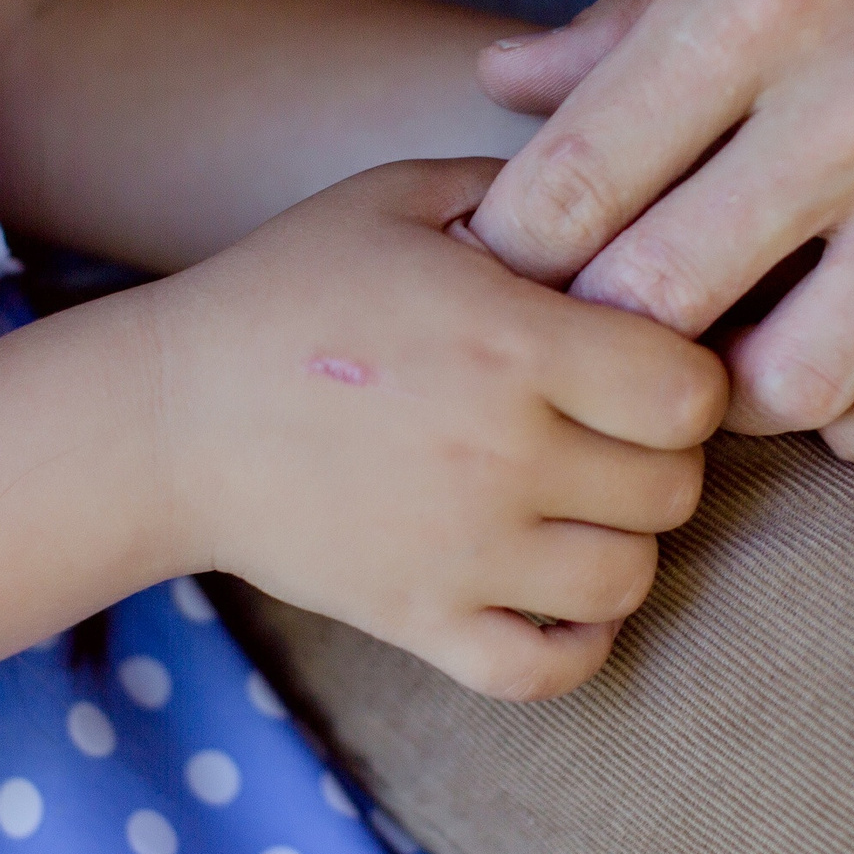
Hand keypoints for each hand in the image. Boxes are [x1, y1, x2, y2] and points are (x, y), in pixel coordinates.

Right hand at [151, 160, 728, 700]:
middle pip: (674, 487)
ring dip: (622, 541)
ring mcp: (462, 550)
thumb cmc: (285, 291)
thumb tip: (620, 184)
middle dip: (658, 455)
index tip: (642, 363)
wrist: (163, 416)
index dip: (687, 378)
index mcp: (511, 343)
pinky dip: (575, 643)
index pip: (690, 392)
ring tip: (580, 503)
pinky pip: (549, 669)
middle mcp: (501, 454)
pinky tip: (557, 593)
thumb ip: (519, 188)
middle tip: (609, 430)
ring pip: (629, 578)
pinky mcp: (418, 619)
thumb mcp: (397, 199)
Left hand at [473, 0, 853, 462]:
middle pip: (652, 303)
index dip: (507, 251)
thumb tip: (499, 85)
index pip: (564, 189)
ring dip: (733, 389)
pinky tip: (845, 375)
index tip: (508, 262)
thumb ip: (638, 17)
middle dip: (594, 333)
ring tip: (725, 347)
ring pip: (790, 386)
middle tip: (596, 324)